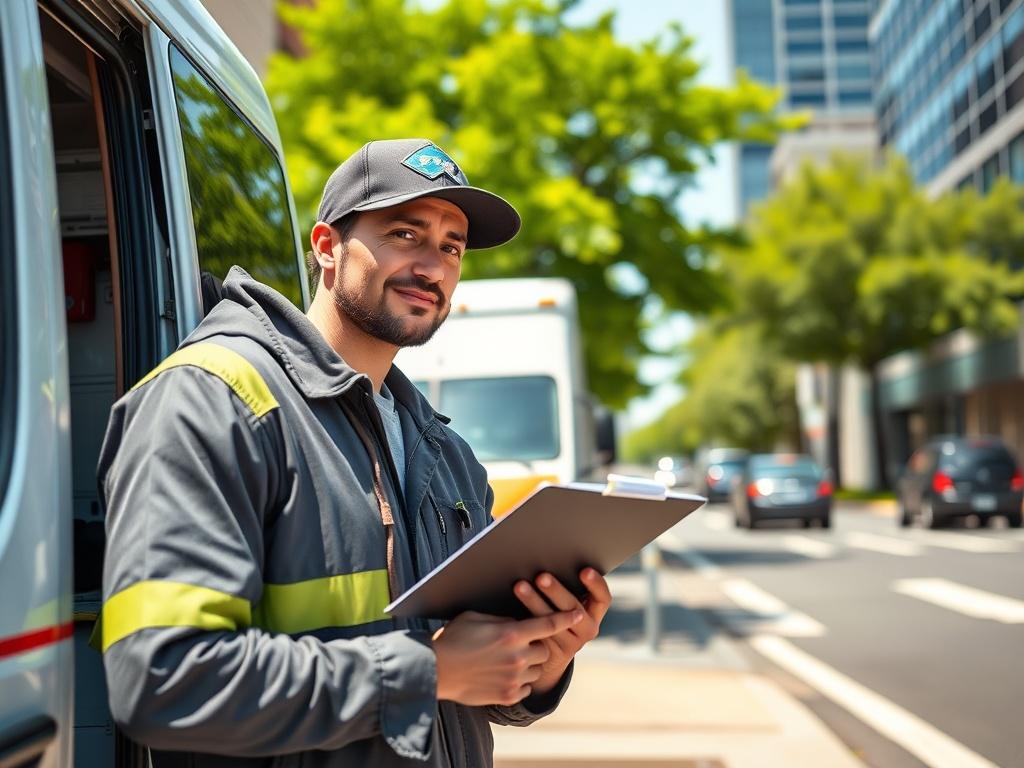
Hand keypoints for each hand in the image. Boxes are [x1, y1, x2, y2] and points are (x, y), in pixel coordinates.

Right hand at [433, 609, 583, 705]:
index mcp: (511, 633)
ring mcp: (514, 679)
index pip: (549, 623)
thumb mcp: (477, 618)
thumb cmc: (452, 638)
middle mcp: (517, 657)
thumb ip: (503, 620)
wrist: (434, 670)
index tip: (579, 614)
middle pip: (545, 650)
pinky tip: (504, 676)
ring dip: (529, 665)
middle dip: (537, 645)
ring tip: (509, 661)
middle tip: (520, 644)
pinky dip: (520, 682)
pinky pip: (526, 688)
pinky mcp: (507, 695)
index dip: (567, 617)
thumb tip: (520, 621)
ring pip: (538, 670)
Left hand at [512, 568, 610, 694]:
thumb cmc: (554, 615)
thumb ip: (565, 588)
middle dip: (556, 590)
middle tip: (541, 576)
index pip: (603, 598)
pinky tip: (512, 610)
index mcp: (594, 613)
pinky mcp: (553, 654)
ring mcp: (572, 644)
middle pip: (574, 608)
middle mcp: (587, 629)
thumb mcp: (566, 604)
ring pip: (553, 622)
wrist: (546, 657)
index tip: (584, 570)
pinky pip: (539, 635)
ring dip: (535, 602)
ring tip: (520, 586)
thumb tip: (548, 556)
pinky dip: (525, 620)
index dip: (596, 584)